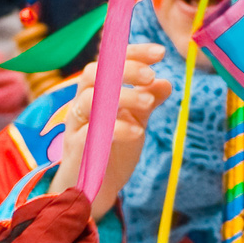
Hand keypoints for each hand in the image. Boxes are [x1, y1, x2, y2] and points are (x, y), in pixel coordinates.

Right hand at [48, 43, 172, 218]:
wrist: (94, 189)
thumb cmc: (113, 150)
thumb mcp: (136, 122)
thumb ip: (147, 101)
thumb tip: (167, 82)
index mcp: (98, 91)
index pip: (111, 62)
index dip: (134, 54)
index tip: (161, 53)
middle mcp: (83, 103)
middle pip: (95, 73)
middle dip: (124, 69)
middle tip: (151, 75)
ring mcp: (77, 124)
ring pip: (90, 98)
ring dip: (122, 96)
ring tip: (149, 103)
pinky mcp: (77, 148)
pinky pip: (91, 132)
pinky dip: (116, 128)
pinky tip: (137, 132)